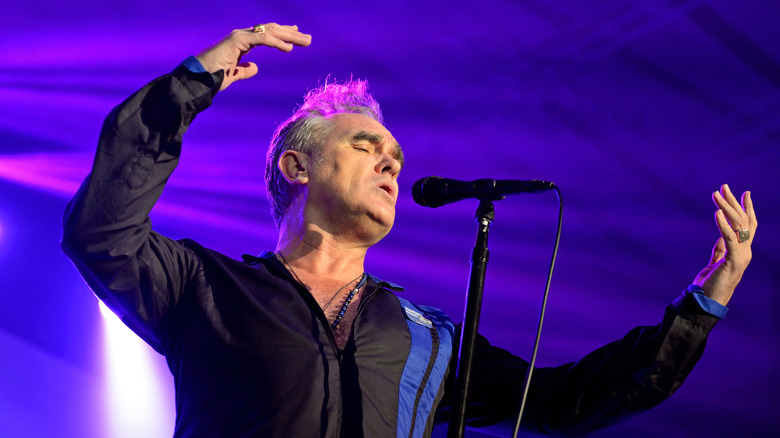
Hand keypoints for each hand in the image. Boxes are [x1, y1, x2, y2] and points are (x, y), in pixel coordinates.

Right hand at [196, 23, 311, 90]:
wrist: (198, 80)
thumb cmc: (212, 79)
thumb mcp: (233, 75)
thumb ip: (244, 70)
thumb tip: (255, 68)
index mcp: (241, 42)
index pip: (265, 34)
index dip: (281, 34)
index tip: (296, 36)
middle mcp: (241, 36)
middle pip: (270, 30)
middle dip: (290, 34)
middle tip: (308, 39)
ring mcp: (239, 36)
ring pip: (268, 32)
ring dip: (288, 36)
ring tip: (305, 41)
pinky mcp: (237, 40)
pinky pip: (261, 38)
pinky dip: (276, 41)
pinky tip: (288, 47)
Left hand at [693, 184, 755, 305]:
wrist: (708, 302)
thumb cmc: (710, 284)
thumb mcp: (716, 262)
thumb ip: (721, 249)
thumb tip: (721, 236)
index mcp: (742, 250)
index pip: (748, 225)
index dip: (747, 208)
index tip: (744, 192)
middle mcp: (746, 251)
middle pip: (743, 221)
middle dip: (733, 202)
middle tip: (723, 186)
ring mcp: (741, 256)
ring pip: (737, 226)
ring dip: (725, 208)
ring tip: (716, 194)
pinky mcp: (733, 261)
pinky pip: (729, 239)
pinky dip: (723, 225)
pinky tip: (716, 213)